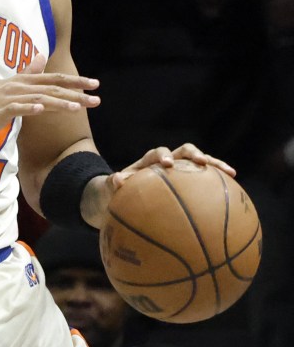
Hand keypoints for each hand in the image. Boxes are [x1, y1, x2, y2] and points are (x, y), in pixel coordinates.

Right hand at [0, 53, 99, 138]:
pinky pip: (16, 108)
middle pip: (51, 88)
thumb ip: (25, 73)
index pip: (52, 79)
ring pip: (38, 97)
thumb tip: (41, 58)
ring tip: (78, 106)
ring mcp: (7, 98)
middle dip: (76, 92)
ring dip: (59, 102)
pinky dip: (30, 107)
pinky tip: (42, 109)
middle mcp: (16, 86)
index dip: (74, 81)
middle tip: (97, 99)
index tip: (94, 84)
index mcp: (20, 82)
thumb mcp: (6, 86)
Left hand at [81, 143, 235, 229]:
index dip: (163, 155)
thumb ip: (114, 183)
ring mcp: (181, 170)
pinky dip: (219, 184)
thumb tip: (118, 181)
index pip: (158, 153)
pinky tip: (235, 196)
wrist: (127, 194)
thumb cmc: (121, 191)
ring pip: (201, 162)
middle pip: (184, 150)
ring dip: (215, 165)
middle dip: (194, 153)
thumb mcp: (113, 188)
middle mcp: (168, 161)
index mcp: (149, 161)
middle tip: (202, 162)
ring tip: (231, 172)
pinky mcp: (191, 181)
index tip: (167, 164)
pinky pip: (206, 181)